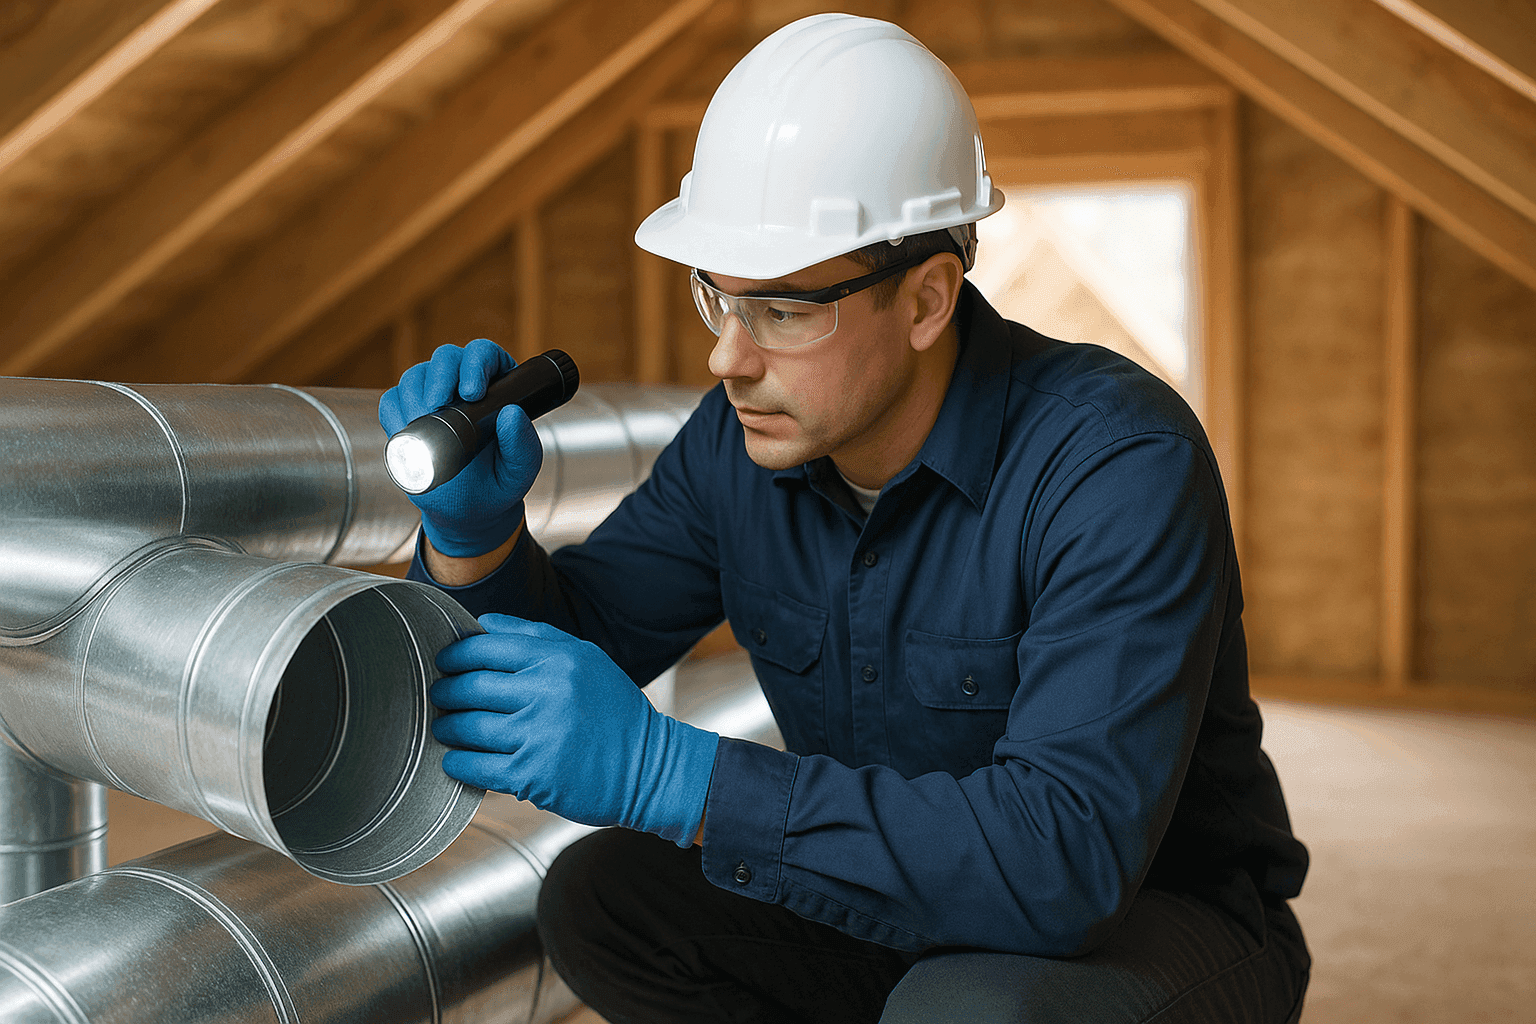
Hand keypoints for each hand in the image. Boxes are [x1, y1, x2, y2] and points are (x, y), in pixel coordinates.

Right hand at [378, 339, 541, 556]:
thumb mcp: (520, 470)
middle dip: (440, 376)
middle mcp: (461, 382)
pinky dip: (394, 415)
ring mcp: (431, 396)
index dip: (476, 364)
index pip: (484, 354)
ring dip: (415, 397)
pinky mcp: (405, 414)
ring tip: (423, 426)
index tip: (472, 393)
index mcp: (497, 385)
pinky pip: (391, 401)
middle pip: (446, 358)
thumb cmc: (499, 483)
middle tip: (438, 404)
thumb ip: (523, 446)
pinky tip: (406, 433)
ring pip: (415, 377)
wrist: (467, 511)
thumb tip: (512, 414)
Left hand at [430, 615, 718, 846]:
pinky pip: (475, 766)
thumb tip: (482, 623)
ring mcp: (538, 735)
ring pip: (467, 727)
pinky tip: (457, 760)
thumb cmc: (613, 711)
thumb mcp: (586, 659)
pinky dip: (458, 763)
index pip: (486, 647)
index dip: (455, 654)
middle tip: (440, 696)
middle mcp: (548, 693)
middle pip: (470, 686)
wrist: (648, 768)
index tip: (445, 662)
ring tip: (445, 727)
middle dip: (446, 691)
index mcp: (559, 659)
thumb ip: (534, 636)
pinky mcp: (531, 776)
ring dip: (447, 727)